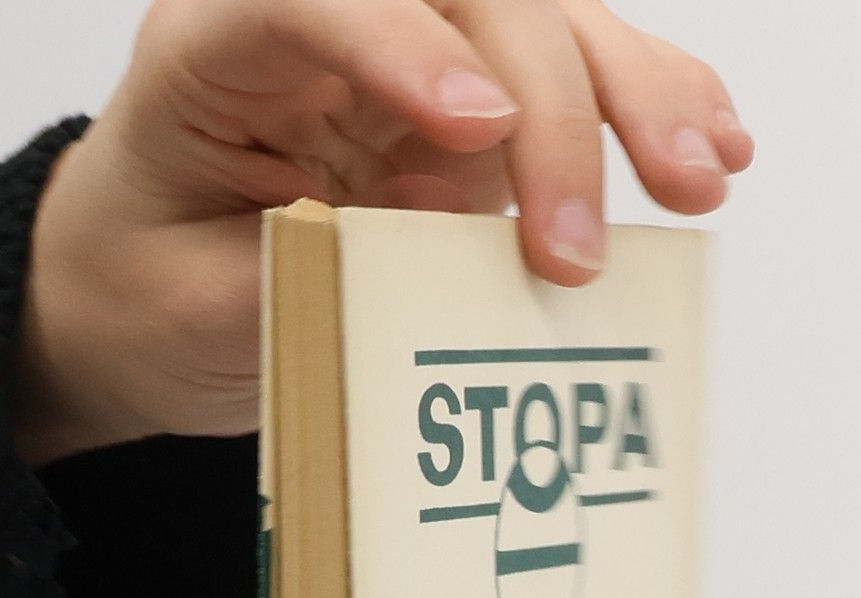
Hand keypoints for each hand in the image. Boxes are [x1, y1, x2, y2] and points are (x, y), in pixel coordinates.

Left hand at [10, 0, 751, 463]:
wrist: (145, 293)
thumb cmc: (152, 286)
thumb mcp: (196, 306)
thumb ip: (303, 270)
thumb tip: (440, 250)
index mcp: (219, 40)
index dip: (405, 48)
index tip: (476, 134)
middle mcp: (334, 22)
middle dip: (552, 109)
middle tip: (577, 250)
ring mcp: (420, 56)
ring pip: (548, 23)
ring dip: (635, 97)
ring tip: (697, 181)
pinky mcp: (480, 111)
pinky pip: (579, 78)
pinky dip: (651, 105)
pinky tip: (715, 148)